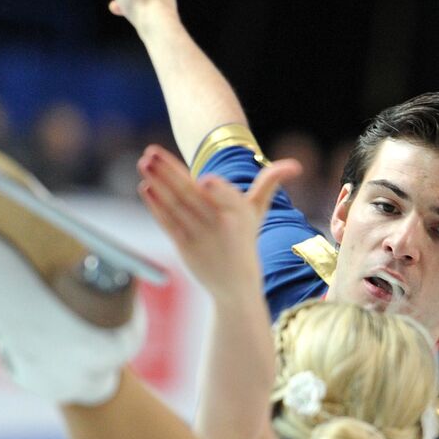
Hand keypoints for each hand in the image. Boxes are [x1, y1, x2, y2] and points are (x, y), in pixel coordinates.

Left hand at [137, 145, 300, 300]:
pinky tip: (146, 186)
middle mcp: (220, 226)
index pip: (228, 199)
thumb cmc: (245, 241)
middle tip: (151, 152)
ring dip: (158, 182)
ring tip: (144, 162)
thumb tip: (295, 165)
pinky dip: (156, 205)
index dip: (218, 191)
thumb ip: (269, 183)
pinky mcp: (185, 247)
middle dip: (170, 172)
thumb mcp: (258, 212)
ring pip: (176, 205)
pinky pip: (168, 222)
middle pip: (192, 195)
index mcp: (240, 214)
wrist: (235, 285)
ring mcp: (200, 237)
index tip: (205, 179)